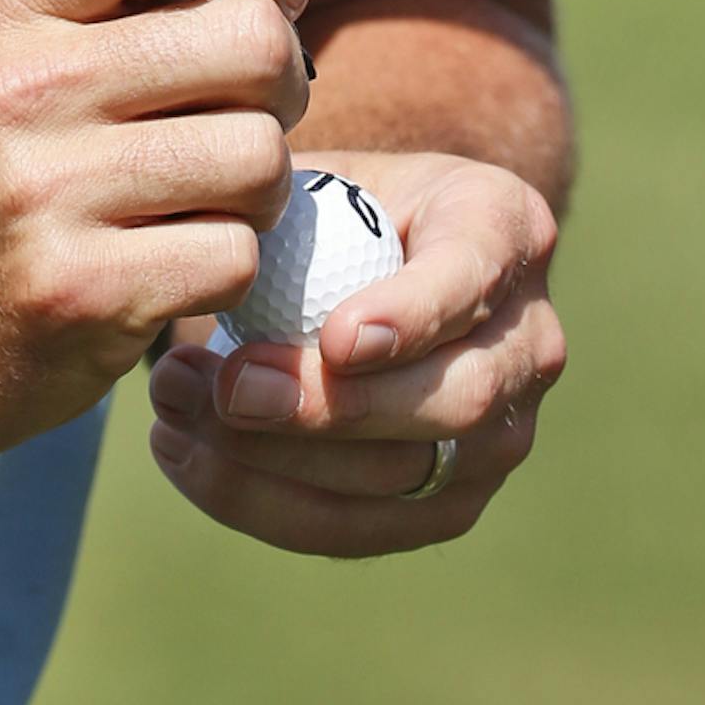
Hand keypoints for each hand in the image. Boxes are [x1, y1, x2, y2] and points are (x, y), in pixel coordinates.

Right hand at [0, 0, 312, 465]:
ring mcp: (45, 194)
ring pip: (259, 155)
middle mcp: (21, 84)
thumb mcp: (44, 23)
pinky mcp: (81, 293)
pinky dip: (230, 257)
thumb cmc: (1, 146)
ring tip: (212, 184)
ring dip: (261, 178)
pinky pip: (237, 253)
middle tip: (250, 103)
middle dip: (283, 75)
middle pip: (250, 39)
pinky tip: (179, 253)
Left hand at [145, 148, 563, 556]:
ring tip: (177, 408)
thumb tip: (216, 235)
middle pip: (455, 400)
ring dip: (276, 458)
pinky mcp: (447, 502)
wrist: (364, 264)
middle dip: (335, 407)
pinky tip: (184, 455)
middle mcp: (528, 341)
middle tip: (229, 387)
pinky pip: (359, 527)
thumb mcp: (321, 177)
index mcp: (506, 229)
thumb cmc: (331, 206)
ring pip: (404, 480)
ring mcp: (499, 435)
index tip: (335, 339)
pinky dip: (262, 500)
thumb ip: (283, 201)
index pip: (473, 277)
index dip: (412, 316)